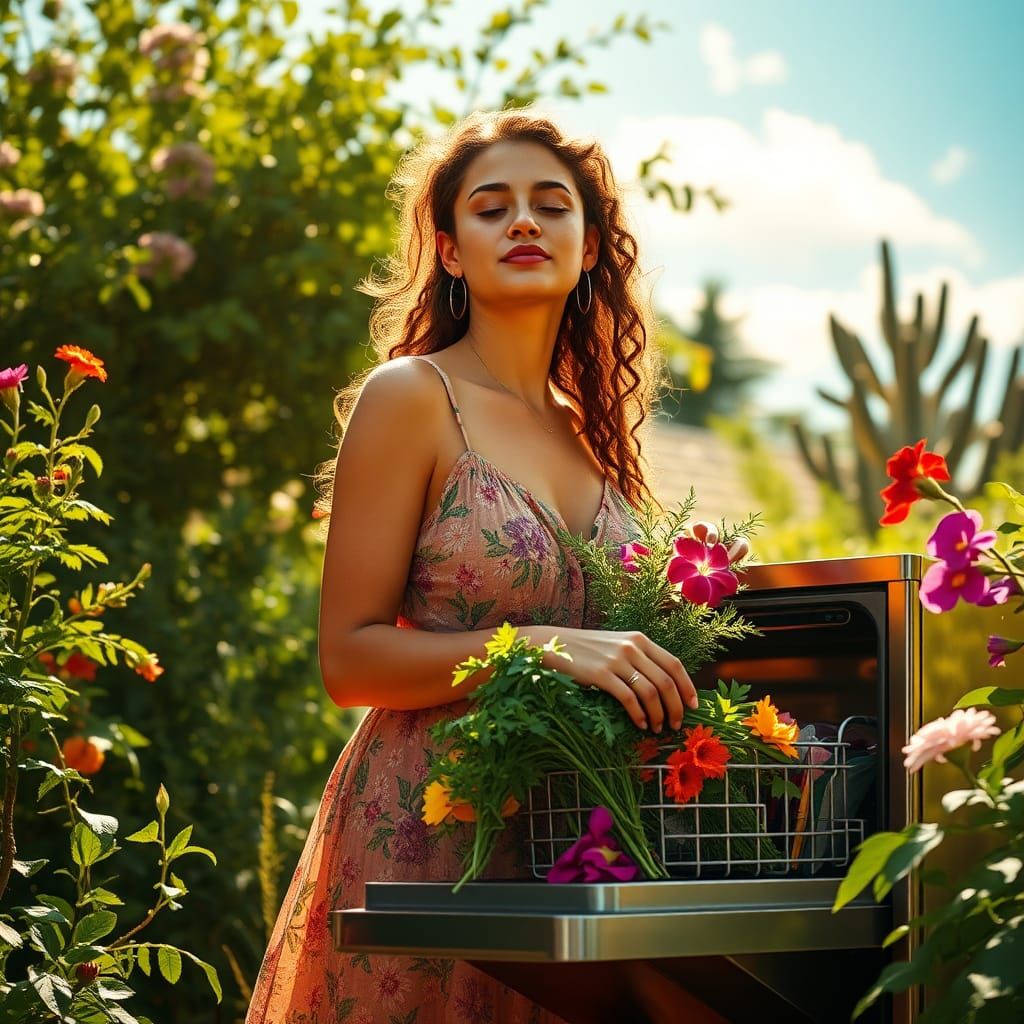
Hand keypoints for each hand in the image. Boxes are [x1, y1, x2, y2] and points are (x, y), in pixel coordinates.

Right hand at [537, 627, 698, 732]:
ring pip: (651, 692)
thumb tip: (663, 688)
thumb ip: (638, 659)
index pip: (674, 664)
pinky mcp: (600, 675)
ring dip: (658, 715)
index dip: (688, 687)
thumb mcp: (616, 646)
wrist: (552, 644)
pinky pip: (628, 699)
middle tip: (677, 724)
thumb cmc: (586, 650)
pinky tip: (640, 724)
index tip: (693, 706)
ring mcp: (616, 660)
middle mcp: (631, 647)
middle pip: (666, 681)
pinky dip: (639, 715)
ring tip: (657, 729)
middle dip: (676, 707)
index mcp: (639, 639)